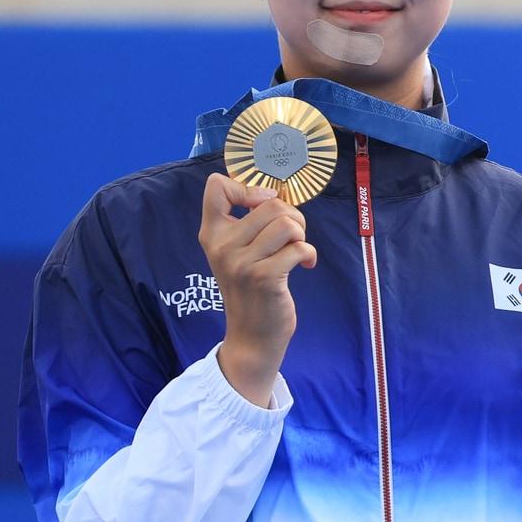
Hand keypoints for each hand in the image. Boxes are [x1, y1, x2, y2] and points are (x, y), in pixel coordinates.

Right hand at [198, 172, 316, 405]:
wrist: (252, 335)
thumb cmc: (253, 287)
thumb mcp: (239, 252)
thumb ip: (250, 223)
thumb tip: (278, 193)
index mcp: (212, 234)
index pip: (216, 186)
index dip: (248, 187)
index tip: (263, 206)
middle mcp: (221, 245)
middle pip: (270, 204)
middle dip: (293, 216)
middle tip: (293, 237)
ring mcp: (241, 262)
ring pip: (286, 222)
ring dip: (302, 234)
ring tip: (297, 249)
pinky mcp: (263, 277)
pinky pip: (299, 247)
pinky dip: (309, 254)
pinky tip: (306, 266)